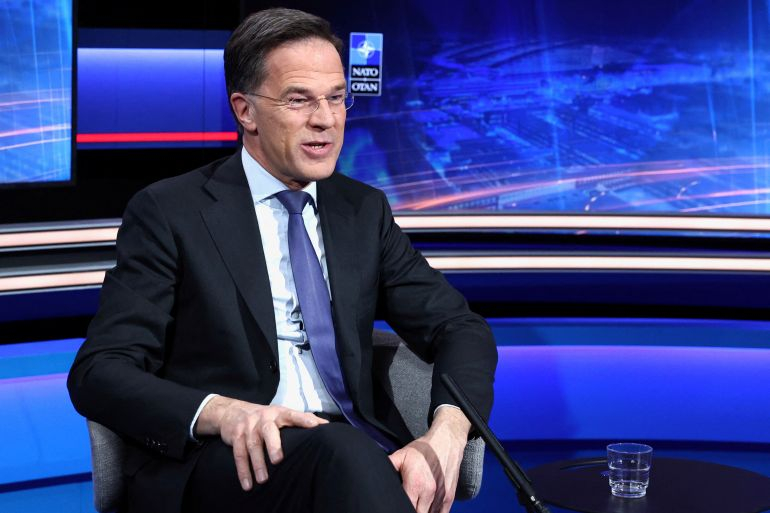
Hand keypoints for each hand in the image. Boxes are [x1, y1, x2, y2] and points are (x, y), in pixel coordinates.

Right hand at [194, 396, 326, 489]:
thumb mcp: (282, 414)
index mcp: (278, 413)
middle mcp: (263, 418)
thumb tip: (326, 425)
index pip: (293, 415)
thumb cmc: (266, 417)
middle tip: (278, 460)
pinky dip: (242, 471)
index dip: (304, 419)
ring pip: (252, 445)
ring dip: (257, 463)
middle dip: (273, 445)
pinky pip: (239, 454)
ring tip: (263, 480)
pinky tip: (248, 484)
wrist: (232, 411)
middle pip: (268, 431)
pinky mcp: (236, 437)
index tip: (315, 426)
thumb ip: (302, 418)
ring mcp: (248, 427)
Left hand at [388, 407, 470, 512]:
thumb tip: (376, 473)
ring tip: (416, 506)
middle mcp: (429, 492)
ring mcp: (441, 496)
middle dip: (411, 512)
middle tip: (405, 506)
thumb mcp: (402, 455)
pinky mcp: (450, 497)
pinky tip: (427, 509)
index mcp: (415, 484)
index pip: (405, 507)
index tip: (396, 506)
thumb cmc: (423, 449)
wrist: (446, 441)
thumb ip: (389, 466)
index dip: (399, 508)